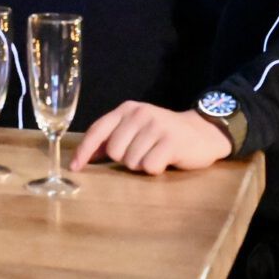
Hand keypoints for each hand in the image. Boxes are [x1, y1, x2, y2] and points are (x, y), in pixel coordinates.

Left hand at [70, 102, 230, 175]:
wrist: (202, 132)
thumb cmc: (163, 134)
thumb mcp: (136, 128)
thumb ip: (112, 138)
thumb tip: (84, 157)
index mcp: (126, 109)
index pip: (98, 130)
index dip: (84, 150)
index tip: (75, 168)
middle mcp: (139, 114)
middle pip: (114, 151)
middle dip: (124, 160)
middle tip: (142, 153)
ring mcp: (156, 126)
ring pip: (131, 162)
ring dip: (142, 165)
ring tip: (155, 155)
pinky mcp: (171, 141)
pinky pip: (150, 166)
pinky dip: (155, 169)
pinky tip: (165, 160)